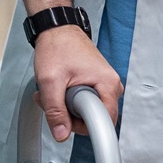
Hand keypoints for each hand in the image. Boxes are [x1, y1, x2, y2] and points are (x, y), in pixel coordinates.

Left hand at [32, 25, 122, 141]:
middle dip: (69, 115)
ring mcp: (104, 84)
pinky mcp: (96, 84)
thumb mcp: (50, 80)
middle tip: (53, 100)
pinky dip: (68, 99)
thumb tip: (61, 134)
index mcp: (108, 84)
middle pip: (94, 118)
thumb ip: (55, 110)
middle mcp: (111, 85)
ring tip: (53, 91)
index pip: (104, 122)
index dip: (81, 126)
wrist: (56, 28)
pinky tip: (58, 89)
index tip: (66, 120)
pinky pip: (84, 102)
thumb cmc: (57, 46)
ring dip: (65, 107)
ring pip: (86, 111)